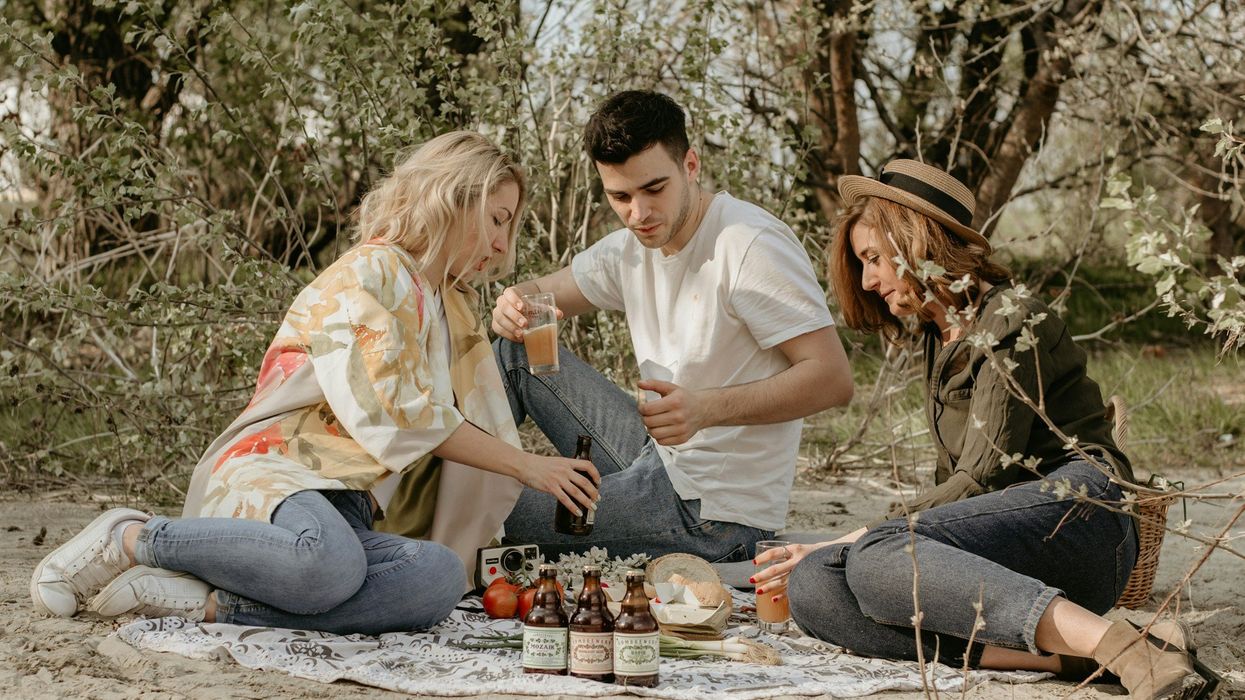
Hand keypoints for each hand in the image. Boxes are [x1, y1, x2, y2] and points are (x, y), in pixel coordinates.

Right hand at [491, 287, 562, 342]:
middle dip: (514, 316)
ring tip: (521, 334)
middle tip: (525, 324)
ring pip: (499, 319)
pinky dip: (507, 335)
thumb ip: (549, 309)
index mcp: (511, 293)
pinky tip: (517, 338)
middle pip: (503, 307)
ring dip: (510, 327)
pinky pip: (498, 329)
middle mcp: (501, 302)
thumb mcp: (539, 306)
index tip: (522, 307)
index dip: (513, 299)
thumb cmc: (531, 307)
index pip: (508, 293)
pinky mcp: (496, 324)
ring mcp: (497, 313)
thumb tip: (560, 314)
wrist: (523, 311)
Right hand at [516, 453, 600, 515]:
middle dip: (594, 492)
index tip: (598, 482)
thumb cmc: (538, 464)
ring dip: (587, 501)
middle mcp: (565, 470)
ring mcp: (558, 479)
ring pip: (577, 492)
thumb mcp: (556, 462)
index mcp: (567, 462)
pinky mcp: (551, 487)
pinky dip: (573, 507)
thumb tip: (573, 477)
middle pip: (585, 482)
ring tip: (592, 507)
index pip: (587, 465)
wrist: (524, 465)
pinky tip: (578, 512)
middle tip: (597, 499)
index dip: (596, 474)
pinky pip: (565, 500)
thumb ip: (565, 468)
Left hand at [637, 379, 707, 445]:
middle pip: (649, 422)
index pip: (648, 409)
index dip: (641, 408)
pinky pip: (661, 442)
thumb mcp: (670, 388)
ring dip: (650, 428)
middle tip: (648, 415)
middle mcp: (679, 416)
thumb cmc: (683, 398)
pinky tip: (662, 429)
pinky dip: (658, 436)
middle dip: (644, 418)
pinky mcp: (682, 439)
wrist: (703, 410)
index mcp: (674, 401)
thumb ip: (654, 384)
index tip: (643, 407)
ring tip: (654, 422)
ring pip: (653, 433)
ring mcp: (681, 429)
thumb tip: (639, 383)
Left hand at [751, 528, 865, 601]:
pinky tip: (774, 599)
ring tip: (759, 592)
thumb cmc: (812, 553)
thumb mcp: (800, 549)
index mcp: (796, 549)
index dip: (764, 557)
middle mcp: (799, 560)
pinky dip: (783, 595)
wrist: (836, 555)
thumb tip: (765, 562)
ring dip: (770, 587)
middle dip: (763, 575)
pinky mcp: (808, 580)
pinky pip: (794, 589)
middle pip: (777, 568)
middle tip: (751, 579)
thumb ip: (787, 555)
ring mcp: (804, 571)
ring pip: (784, 581)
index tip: (754, 562)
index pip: (776, 552)